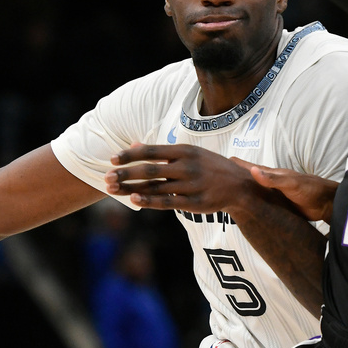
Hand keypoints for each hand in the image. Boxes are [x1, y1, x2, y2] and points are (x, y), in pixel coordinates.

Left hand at [105, 143, 269, 214]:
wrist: (240, 186)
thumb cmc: (209, 167)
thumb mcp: (189, 153)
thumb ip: (161, 151)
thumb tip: (134, 145)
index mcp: (184, 150)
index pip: (151, 151)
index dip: (130, 155)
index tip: (112, 159)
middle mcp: (186, 166)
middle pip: (149, 169)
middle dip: (126, 173)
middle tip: (107, 177)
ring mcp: (190, 185)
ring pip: (155, 187)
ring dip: (131, 188)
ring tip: (113, 189)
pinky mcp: (194, 202)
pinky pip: (167, 202)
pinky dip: (149, 200)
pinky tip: (134, 199)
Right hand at [229, 159, 338, 223]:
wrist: (326, 204)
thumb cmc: (310, 189)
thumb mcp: (290, 184)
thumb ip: (272, 179)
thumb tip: (252, 170)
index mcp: (271, 175)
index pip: (250, 167)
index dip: (236, 164)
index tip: (221, 160)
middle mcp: (270, 184)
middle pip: (250, 179)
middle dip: (236, 177)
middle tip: (219, 176)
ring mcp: (274, 195)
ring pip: (255, 192)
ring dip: (244, 191)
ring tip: (228, 192)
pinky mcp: (279, 207)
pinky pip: (262, 204)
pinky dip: (253, 204)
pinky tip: (247, 208)